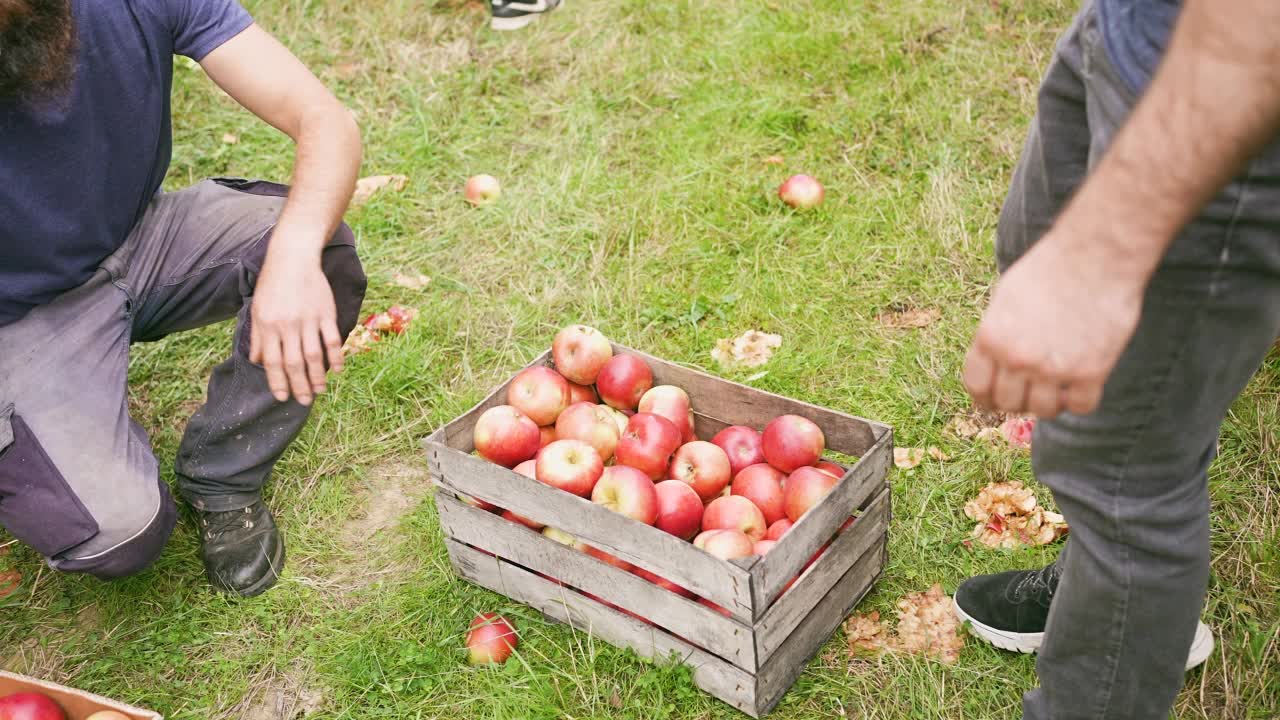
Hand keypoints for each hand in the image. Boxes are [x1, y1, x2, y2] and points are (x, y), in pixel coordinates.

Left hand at [249, 245, 342, 405]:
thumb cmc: (273, 285)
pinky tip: (338, 370)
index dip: (277, 381)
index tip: (283, 397)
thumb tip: (257, 362)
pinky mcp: (325, 313)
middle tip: (304, 402)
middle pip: (294, 363)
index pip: (273, 361)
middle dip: (299, 385)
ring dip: (318, 376)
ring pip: (314, 355)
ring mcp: (308, 319)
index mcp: (269, 326)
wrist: (293, 258)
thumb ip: (259, 338)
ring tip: (320, 391)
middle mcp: (288, 325)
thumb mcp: (258, 310)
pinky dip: (336, 356)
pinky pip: (331, 339)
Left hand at [962, 237, 1144, 417]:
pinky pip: (1081, 407)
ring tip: (1058, 387)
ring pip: (1043, 410)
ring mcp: (1052, 368)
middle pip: (1009, 403)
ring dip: (1050, 403)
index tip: (994, 401)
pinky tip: (1083, 385)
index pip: (977, 387)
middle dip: (1018, 401)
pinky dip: (1081, 400)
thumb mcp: (1005, 297)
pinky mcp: (1090, 371)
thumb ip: (996, 334)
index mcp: (990, 338)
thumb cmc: (1050, 268)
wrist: (1096, 255)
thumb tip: (992, 363)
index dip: (985, 398)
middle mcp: (1016, 357)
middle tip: (1032, 391)